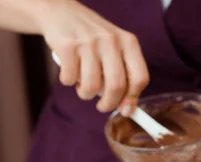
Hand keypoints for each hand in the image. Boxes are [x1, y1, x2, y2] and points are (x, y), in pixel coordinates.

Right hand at [37, 0, 148, 114]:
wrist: (61, 12)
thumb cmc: (92, 39)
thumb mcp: (115, 49)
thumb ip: (124, 76)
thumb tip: (127, 110)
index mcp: (128, 42)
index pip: (140, 78)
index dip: (133, 98)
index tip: (125, 109)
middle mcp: (111, 40)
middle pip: (116, 86)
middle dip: (108, 104)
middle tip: (102, 106)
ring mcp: (88, 42)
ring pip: (91, 87)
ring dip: (85, 93)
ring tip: (83, 84)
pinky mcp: (67, 45)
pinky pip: (70, 79)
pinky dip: (68, 81)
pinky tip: (69, 69)